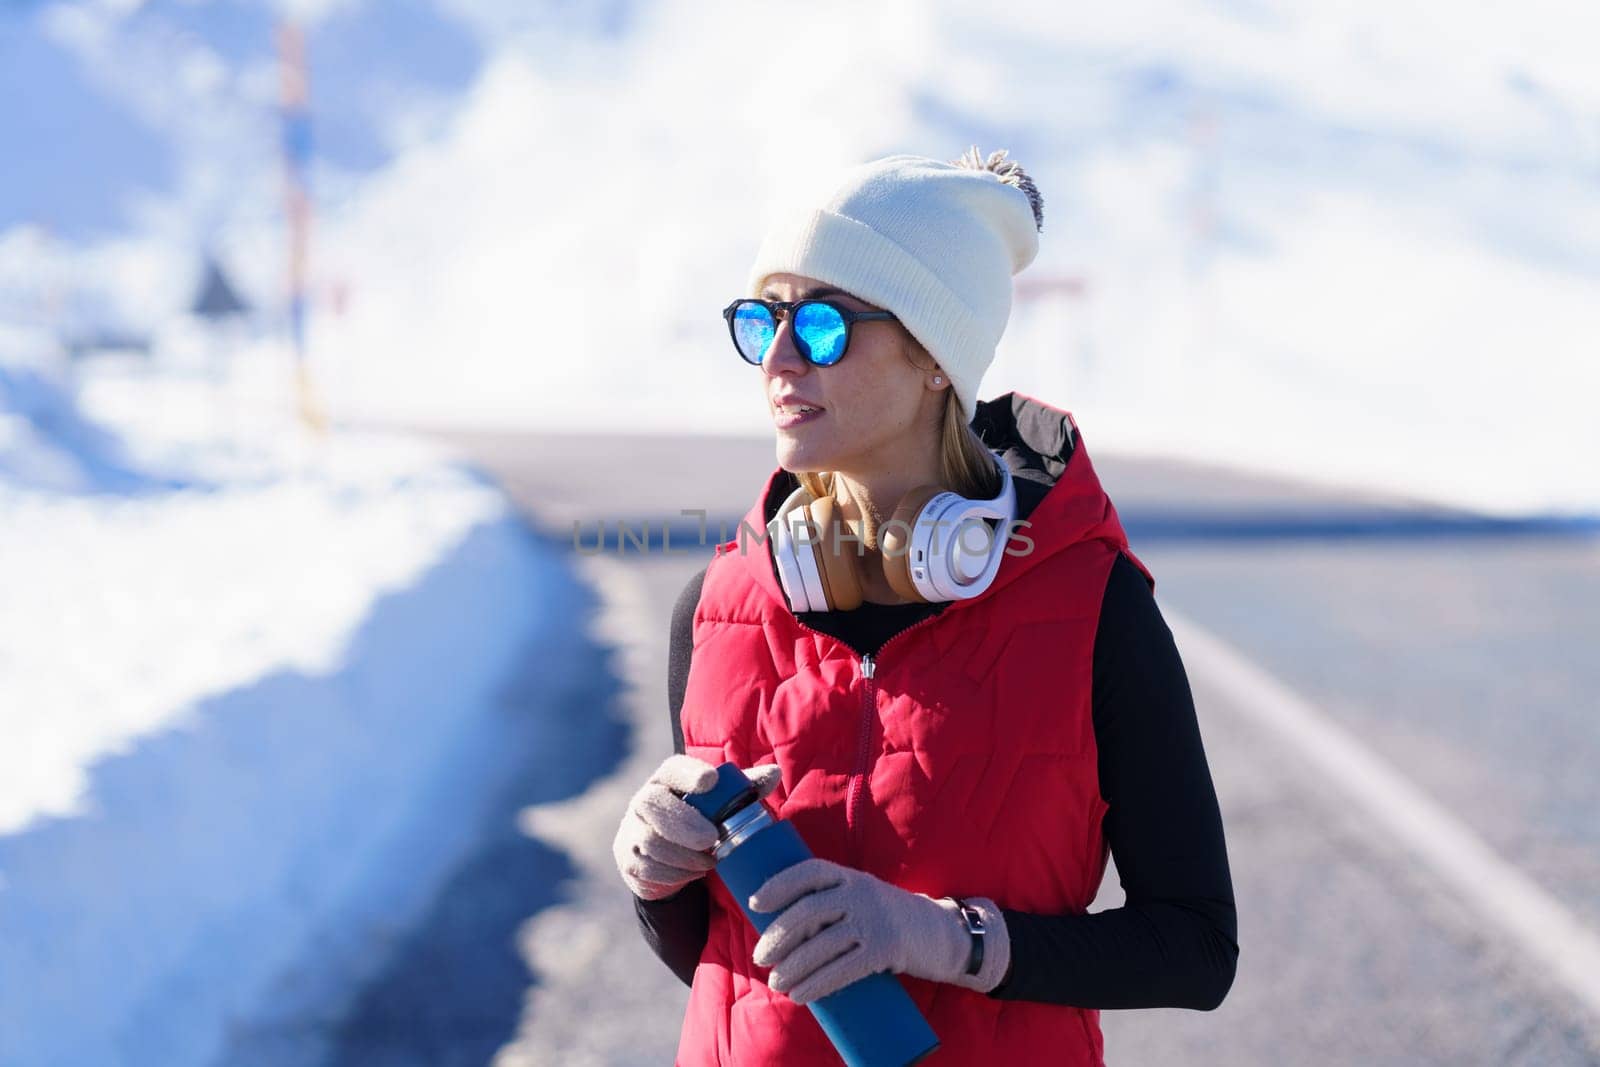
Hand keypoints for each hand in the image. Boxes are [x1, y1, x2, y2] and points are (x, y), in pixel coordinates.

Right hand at [614, 754, 782, 900]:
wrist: (666, 859)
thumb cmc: (701, 821)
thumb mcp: (723, 803)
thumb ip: (747, 788)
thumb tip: (773, 774)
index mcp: (667, 779)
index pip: (672, 768)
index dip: (688, 773)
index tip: (710, 781)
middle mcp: (644, 800)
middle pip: (653, 804)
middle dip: (683, 822)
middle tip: (711, 838)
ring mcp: (631, 830)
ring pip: (650, 841)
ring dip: (683, 855)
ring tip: (709, 861)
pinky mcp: (629, 860)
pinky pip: (648, 868)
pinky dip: (675, 873)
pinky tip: (693, 872)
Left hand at [748, 857, 1009, 1003]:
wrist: (942, 933)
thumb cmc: (890, 918)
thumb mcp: (864, 897)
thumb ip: (833, 904)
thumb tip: (785, 929)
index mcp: (851, 877)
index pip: (809, 872)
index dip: (779, 885)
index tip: (756, 904)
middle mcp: (861, 893)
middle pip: (809, 911)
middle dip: (779, 936)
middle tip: (760, 957)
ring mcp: (874, 920)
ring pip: (822, 945)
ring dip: (793, 967)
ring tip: (777, 982)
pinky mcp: (885, 949)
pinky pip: (843, 969)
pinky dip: (817, 984)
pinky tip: (801, 994)